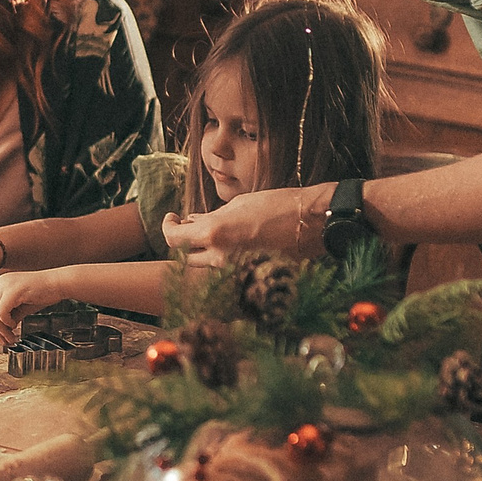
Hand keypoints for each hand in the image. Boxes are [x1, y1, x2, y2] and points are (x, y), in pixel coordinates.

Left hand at [0, 269, 61, 345]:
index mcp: (1, 284)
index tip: (0, 337)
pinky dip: (7, 323)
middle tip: (6, 341)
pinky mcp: (13, 290)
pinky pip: (2, 312)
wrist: (59, 284)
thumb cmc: (44, 294)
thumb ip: (6, 321)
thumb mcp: (20, 309)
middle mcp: (1, 282)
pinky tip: (15, 325)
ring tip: (11, 337)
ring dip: (2, 330)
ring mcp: (6, 284)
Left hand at [159, 184, 326, 264]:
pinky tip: (228, 242)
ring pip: (205, 264)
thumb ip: (212, 217)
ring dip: (201, 250)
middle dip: (183, 240)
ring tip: (209, 231)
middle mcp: (221, 257)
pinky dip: (221, 257)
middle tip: (186, 225)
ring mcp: (236, 270)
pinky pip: (225, 269)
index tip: (172, 217)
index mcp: (215, 234)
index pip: (173, 239)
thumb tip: (194, 222)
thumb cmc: (278, 205)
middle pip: (184, 256)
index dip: (168, 227)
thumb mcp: (239, 204)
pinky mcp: (249, 277)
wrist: (313, 223)